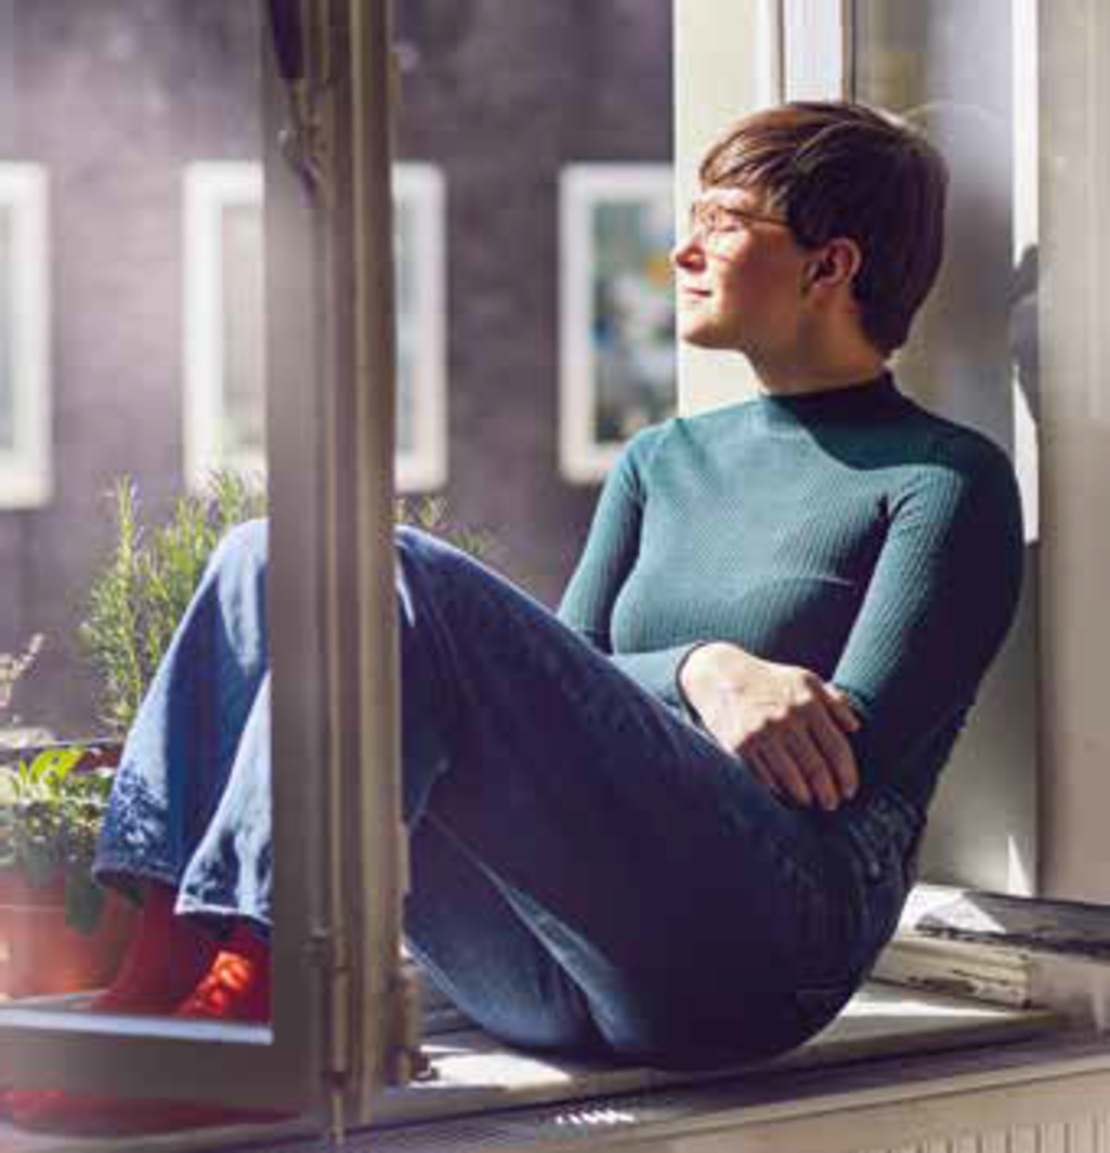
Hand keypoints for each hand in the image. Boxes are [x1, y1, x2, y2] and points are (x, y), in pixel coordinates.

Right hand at [679, 643, 861, 808]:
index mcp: (807, 703)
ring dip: (804, 795)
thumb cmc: (769, 680)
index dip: (847, 774)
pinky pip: (764, 775)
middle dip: (828, 792)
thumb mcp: (805, 679)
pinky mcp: (740, 744)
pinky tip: (784, 792)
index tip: (850, 790)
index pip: (837, 748)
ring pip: (791, 776)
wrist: (721, 674)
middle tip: (832, 804)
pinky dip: (777, 788)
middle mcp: (786, 719)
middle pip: (816, 767)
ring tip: (810, 801)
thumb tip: (855, 726)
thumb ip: (833, 700)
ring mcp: (761, 733)